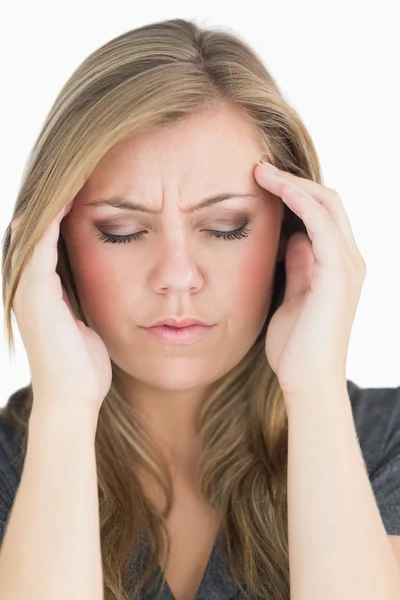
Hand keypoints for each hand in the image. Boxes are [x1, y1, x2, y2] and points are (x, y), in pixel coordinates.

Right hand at [9, 187, 112, 418]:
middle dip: (55, 203)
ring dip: (52, 204)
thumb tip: (97, 285)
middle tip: (77, 172)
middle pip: (36, 231)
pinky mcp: (34, 291)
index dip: (62, 216)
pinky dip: (51, 221)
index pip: (48, 242)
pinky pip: (41, 245)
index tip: (85, 190)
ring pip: (34, 232)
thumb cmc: (83, 365)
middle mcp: (28, 284)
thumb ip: (81, 301)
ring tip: (72, 174)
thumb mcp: (83, 323)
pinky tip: (67, 199)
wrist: (73, 396)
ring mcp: (26, 287)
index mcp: (41, 291)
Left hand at [254, 159, 366, 403]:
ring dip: (293, 183)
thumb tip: (290, 239)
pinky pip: (319, 224)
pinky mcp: (337, 274)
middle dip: (294, 181)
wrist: (307, 382)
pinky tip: (274, 190)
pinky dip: (298, 200)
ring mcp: (347, 266)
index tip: (261, 182)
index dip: (295, 193)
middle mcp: (350, 260)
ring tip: (260, 171)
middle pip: (328, 202)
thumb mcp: (292, 297)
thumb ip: (296, 267)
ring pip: (326, 205)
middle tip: (259, 168)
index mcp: (339, 266)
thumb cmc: (295, 347)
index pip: (322, 215)